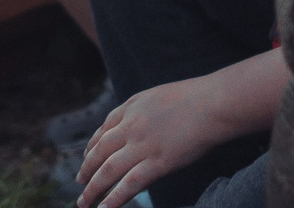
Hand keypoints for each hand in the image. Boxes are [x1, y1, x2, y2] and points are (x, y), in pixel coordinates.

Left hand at [77, 78, 232, 207]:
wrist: (213, 103)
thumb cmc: (196, 98)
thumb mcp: (160, 96)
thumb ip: (145, 110)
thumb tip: (140, 122)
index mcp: (131, 107)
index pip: (104, 129)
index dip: (92, 146)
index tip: (87, 157)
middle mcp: (131, 126)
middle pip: (100, 151)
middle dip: (87, 169)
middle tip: (79, 182)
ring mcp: (142, 145)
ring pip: (108, 170)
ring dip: (93, 188)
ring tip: (84, 201)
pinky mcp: (157, 163)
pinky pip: (129, 184)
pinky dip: (113, 199)